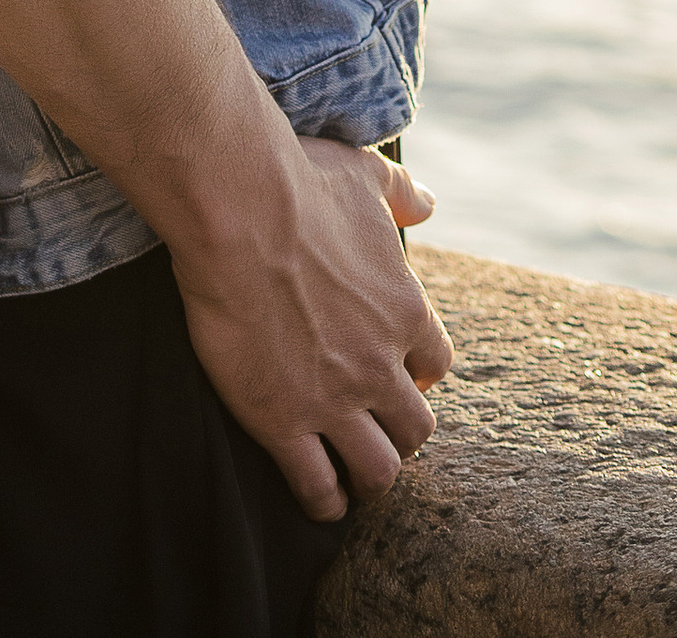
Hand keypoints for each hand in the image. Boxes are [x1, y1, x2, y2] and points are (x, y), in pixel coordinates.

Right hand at [172, 133, 450, 523]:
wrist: (240, 209)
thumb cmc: (300, 183)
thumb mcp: (365, 175)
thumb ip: (402, 193)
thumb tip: (428, 203)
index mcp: (406, 311)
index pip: (436, 366)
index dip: (419, 375)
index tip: (399, 375)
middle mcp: (381, 365)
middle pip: (416, 429)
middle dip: (400, 434)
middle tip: (375, 431)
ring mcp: (335, 400)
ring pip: (379, 470)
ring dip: (371, 477)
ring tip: (353, 479)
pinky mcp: (284, 421)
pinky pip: (317, 486)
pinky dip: (324, 501)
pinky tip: (318, 499)